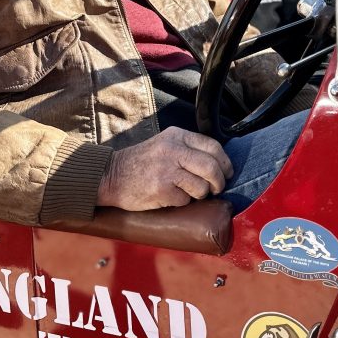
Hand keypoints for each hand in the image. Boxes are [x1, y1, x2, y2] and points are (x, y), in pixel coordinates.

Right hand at [97, 128, 233, 210]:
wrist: (111, 176)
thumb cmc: (140, 163)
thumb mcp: (164, 144)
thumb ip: (188, 149)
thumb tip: (219, 164)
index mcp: (176, 136)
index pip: (213, 146)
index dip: (225, 163)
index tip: (227, 173)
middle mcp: (173, 150)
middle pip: (211, 168)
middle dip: (219, 182)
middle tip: (216, 189)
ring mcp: (167, 170)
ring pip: (201, 187)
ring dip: (199, 194)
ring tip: (187, 192)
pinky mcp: (161, 189)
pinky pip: (185, 200)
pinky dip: (182, 202)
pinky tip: (170, 196)